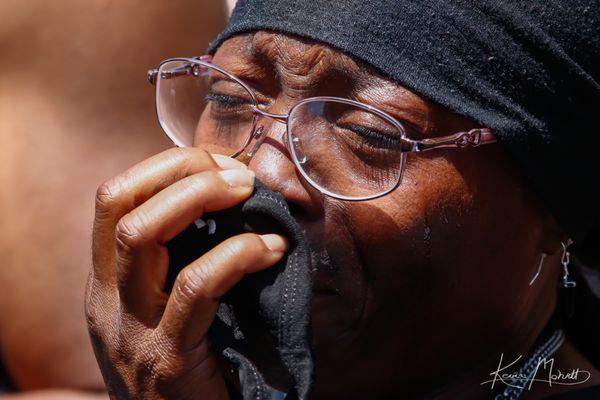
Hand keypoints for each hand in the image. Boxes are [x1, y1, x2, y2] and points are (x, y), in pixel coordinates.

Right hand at [85, 148, 287, 399]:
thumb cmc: (189, 368)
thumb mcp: (167, 310)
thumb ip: (178, 265)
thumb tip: (227, 202)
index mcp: (107, 284)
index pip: (113, 200)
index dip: (162, 167)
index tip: (214, 163)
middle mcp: (106, 302)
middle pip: (120, 204)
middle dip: (180, 171)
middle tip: (237, 174)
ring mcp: (130, 332)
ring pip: (141, 234)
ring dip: (199, 197)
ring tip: (248, 193)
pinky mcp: (168, 361)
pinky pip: (196, 286)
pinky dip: (238, 255)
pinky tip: (272, 251)